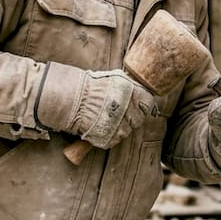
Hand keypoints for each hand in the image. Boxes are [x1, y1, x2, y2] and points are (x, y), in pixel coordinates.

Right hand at [37, 64, 157, 149]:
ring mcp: (119, 127)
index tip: (136, 105)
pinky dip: (109, 135)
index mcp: (132, 94)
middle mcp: (128, 111)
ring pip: (126, 131)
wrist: (72, 99)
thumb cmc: (92, 87)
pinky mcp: (108, 139)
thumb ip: (131, 87)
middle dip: (130, 117)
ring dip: (119, 127)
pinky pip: (114, 139)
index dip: (142, 105)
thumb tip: (143, 93)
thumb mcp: (116, 79)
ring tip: (106, 118)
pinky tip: (100, 125)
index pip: (148, 104)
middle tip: (117, 112)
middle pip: (138, 120)